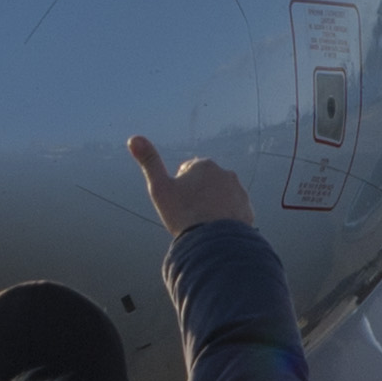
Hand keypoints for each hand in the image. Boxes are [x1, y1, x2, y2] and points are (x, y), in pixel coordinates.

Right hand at [129, 132, 253, 234]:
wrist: (212, 242)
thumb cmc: (183, 214)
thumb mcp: (159, 188)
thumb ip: (149, 161)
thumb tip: (133, 138)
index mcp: (203, 165)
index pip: (187, 172)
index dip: (179, 189)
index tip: (178, 204)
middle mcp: (224, 173)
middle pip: (205, 184)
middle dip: (197, 196)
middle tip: (189, 216)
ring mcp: (239, 191)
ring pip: (220, 198)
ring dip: (213, 207)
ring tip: (203, 226)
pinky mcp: (247, 209)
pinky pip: (234, 212)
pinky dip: (226, 219)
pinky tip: (216, 232)